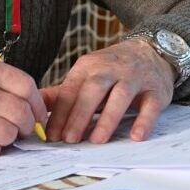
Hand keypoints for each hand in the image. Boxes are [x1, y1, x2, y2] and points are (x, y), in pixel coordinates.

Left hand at [41, 39, 176, 143]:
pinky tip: (136, 136)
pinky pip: (150, 105)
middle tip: (70, 139)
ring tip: (97, 140)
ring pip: (120, 96)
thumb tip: (34, 105)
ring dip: (108, 118)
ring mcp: (135, 78)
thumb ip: (62, 93)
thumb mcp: (86, 75)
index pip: (71, 90)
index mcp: (89, 66)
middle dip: (80, 115)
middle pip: (93, 90)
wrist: (150, 49)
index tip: (52, 135)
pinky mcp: (156, 90)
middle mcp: (111, 68)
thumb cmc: (112, 70)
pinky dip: (144, 120)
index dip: (61, 113)